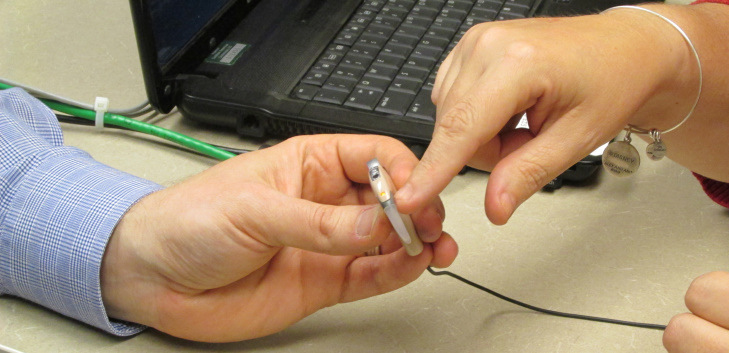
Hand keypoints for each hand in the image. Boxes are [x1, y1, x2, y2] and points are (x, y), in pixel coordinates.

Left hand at [100, 134, 457, 341]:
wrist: (152, 279)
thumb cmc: (186, 223)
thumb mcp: (253, 210)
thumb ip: (318, 222)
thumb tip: (375, 224)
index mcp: (309, 164)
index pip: (374, 157)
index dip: (402, 171)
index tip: (414, 193)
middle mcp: (324, 202)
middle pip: (390, 198)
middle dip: (417, 208)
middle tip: (428, 223)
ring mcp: (326, 243)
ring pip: (388, 238)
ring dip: (418, 241)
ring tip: (435, 248)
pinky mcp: (324, 282)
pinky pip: (372, 275)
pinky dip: (397, 272)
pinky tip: (413, 266)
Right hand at [395, 11, 694, 224]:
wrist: (626, 48)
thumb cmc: (611, 82)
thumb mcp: (577, 139)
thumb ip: (527, 174)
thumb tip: (494, 207)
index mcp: (517, 64)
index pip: (462, 128)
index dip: (434, 170)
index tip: (408, 199)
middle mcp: (488, 45)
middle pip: (454, 128)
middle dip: (488, 152)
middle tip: (533, 142)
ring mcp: (476, 42)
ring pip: (451, 118)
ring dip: (484, 136)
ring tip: (527, 123)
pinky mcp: (471, 48)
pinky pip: (453, 101)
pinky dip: (479, 119)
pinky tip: (511, 111)